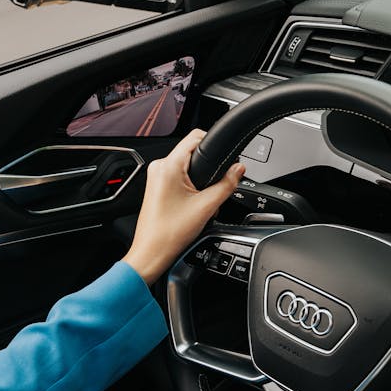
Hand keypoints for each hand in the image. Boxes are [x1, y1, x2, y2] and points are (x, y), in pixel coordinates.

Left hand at [122, 129, 244, 284]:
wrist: (151, 253)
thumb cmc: (169, 234)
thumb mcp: (206, 207)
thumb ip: (227, 184)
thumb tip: (239, 169)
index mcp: (168, 166)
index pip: (195, 137)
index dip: (214, 144)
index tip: (225, 157)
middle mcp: (159, 167)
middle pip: (193, 153)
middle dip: (208, 170)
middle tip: (211, 192)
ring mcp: (156, 177)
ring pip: (187, 167)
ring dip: (200, 182)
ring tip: (200, 203)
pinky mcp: (157, 187)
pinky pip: (179, 178)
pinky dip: (191, 188)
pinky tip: (192, 206)